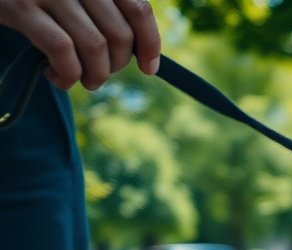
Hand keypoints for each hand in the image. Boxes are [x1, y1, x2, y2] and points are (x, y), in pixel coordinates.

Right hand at [0, 0, 159, 89]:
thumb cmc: (44, 1)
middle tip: (99, 75)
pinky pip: (62, 50)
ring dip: (94, 75)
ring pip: (95, 46)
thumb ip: (107, 14)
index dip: (150, 44)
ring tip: (83, 80)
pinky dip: (67, 73)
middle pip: (119, 34)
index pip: (139, 10)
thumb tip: (144, 54)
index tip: (150, 69)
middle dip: (116, 66)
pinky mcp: (22, 7)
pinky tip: (59, 77)